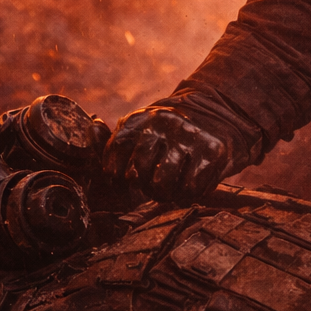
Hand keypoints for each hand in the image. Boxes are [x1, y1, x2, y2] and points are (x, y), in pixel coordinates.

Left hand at [104, 98, 239, 202]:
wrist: (217, 115)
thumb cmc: (167, 134)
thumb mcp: (138, 130)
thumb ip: (110, 138)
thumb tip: (93, 125)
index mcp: (140, 120)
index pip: (115, 158)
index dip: (117, 178)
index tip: (127, 180)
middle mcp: (163, 124)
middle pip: (138, 177)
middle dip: (144, 188)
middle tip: (154, 184)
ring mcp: (189, 136)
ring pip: (164, 186)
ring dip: (166, 194)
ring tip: (171, 186)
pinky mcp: (212, 150)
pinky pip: (192, 189)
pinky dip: (189, 194)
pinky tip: (190, 183)